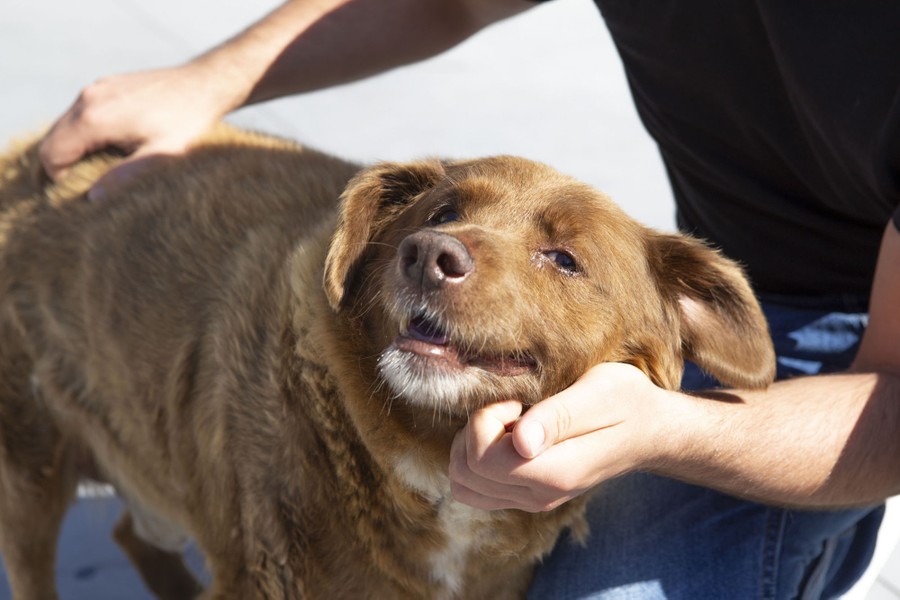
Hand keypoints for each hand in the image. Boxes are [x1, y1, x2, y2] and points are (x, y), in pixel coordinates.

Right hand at [39, 63, 233, 198]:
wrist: (204, 84)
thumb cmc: (187, 122)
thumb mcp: (161, 156)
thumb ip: (125, 176)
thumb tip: (93, 197)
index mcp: (94, 118)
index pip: (51, 154)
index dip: (59, 179)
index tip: (82, 193)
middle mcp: (87, 98)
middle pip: (54, 139)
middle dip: (65, 165)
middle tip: (92, 184)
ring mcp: (96, 88)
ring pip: (66, 125)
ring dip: (77, 148)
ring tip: (105, 166)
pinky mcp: (107, 84)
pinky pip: (83, 113)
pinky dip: (88, 132)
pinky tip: (116, 145)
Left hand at [449, 363, 670, 511]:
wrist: (649, 431)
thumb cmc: (627, 401)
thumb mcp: (600, 392)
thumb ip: (558, 416)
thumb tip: (520, 442)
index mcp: (556, 472)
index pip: (482, 459)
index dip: (486, 420)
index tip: (516, 401)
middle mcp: (539, 496)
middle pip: (466, 473)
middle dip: (475, 431)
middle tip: (510, 408)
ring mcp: (532, 500)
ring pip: (465, 485)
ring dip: (472, 446)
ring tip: (507, 422)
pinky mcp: (527, 496)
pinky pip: (478, 490)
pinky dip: (478, 460)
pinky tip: (505, 437)